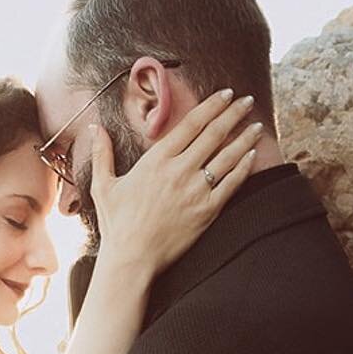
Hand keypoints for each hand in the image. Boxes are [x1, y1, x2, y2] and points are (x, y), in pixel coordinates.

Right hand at [89, 89, 263, 280]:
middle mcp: (179, 170)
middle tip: (247, 100)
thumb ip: (102, 153)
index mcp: (156, 160)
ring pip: (227, 156)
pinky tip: (253, 155)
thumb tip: (95, 128)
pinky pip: (231, 183)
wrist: (131, 258)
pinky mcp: (206, 211)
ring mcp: (195, 191)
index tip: (226, 94)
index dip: (212, 106)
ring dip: (245, 137)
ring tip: (257, 125)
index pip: (191, 123)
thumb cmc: (117, 224)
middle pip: (214, 134)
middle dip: (233, 113)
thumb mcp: (103, 186)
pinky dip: (244, 167)